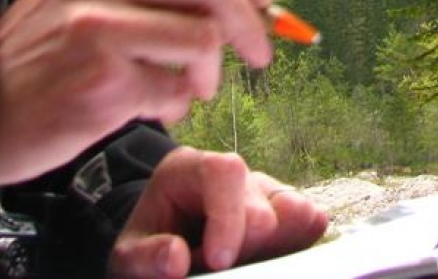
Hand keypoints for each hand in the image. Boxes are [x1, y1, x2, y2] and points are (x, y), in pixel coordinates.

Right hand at [0, 0, 275, 185]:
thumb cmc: (44, 52)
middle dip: (252, 21)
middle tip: (260, 50)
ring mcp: (97, 24)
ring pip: (203, 36)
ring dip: (210, 73)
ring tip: (188, 87)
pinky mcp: (101, 78)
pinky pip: (175, 89)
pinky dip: (175, 104)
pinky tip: (148, 106)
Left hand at [109, 147, 328, 276]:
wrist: (164, 241)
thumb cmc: (149, 243)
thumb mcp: (129, 253)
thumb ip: (146, 255)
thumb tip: (177, 258)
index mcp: (191, 169)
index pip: (224, 174)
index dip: (228, 217)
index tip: (218, 261)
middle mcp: (235, 175)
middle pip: (262, 205)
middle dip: (244, 248)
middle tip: (218, 268)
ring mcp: (265, 192)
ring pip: (293, 215)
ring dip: (272, 250)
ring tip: (245, 264)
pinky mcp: (287, 214)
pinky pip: (309, 225)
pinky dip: (296, 246)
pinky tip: (275, 261)